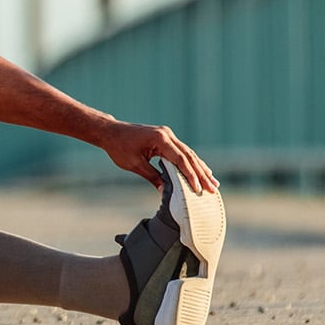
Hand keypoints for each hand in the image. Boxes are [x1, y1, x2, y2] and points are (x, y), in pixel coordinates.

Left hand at [99, 120, 219, 195]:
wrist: (110, 131)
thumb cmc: (119, 147)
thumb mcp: (134, 164)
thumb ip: (152, 176)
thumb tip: (165, 192)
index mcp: (160, 139)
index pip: (180, 159)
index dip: (190, 175)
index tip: (199, 188)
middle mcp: (167, 134)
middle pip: (189, 156)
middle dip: (201, 173)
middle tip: (214, 188)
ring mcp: (167, 135)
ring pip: (188, 153)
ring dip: (200, 168)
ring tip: (213, 182)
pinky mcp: (165, 138)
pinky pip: (182, 152)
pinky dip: (191, 162)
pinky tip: (201, 171)